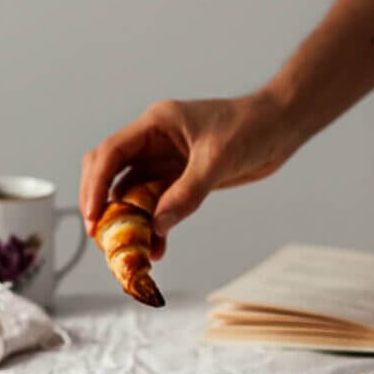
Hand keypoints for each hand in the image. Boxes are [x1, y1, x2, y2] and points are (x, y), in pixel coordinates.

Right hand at [80, 90, 300, 258]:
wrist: (279, 128)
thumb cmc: (251, 127)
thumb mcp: (218, 159)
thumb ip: (186, 193)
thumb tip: (155, 226)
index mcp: (155, 125)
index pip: (110, 153)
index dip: (95, 186)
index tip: (93, 217)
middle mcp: (152, 143)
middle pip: (109, 172)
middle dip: (102, 203)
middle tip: (101, 235)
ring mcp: (163, 162)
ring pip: (131, 193)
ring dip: (129, 220)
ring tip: (130, 248)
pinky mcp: (177, 179)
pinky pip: (156, 205)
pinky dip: (153, 226)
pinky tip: (158, 246)